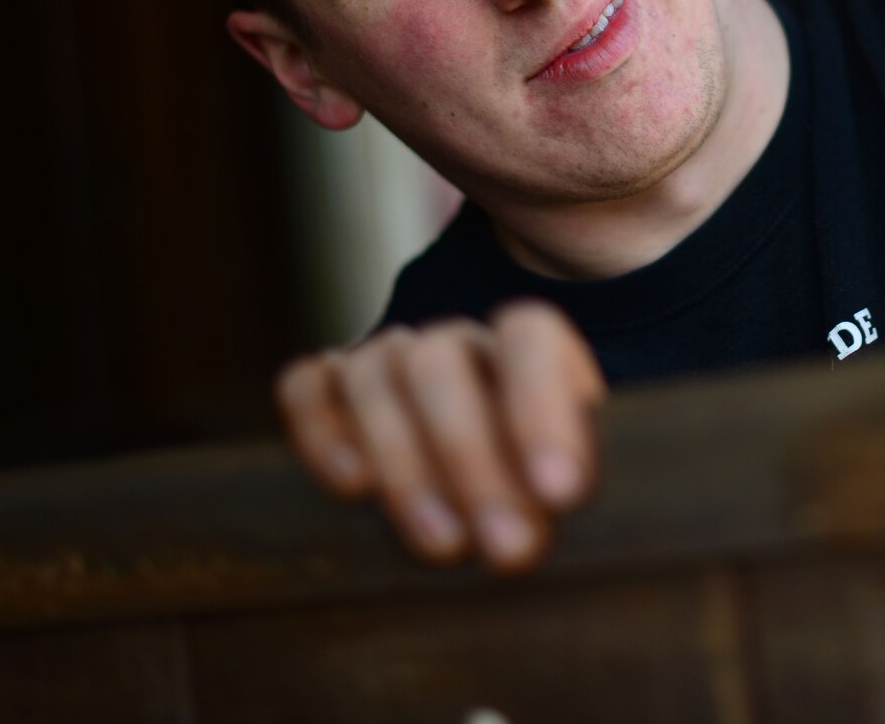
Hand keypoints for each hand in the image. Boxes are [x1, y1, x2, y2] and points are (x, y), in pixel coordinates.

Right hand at [275, 300, 605, 571]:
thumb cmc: (541, 492)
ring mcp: (388, 361)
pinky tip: (352, 485)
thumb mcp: (575, 478)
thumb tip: (577, 507)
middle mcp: (455, 343)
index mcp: (528, 346)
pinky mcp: (330, 391)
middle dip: (473, 460)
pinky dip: (321, 428)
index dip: (541, 408)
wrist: (490, 488)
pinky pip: (307, 387)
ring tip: (445, 546)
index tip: (560, 492)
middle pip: (441, 364)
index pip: (527, 336)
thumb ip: (575, 479)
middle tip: (508, 548)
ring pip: (375, 373)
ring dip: (406, 464)